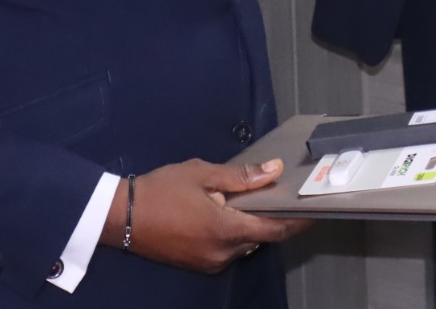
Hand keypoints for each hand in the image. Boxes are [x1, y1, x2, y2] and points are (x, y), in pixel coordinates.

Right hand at [101, 158, 310, 273]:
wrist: (122, 216)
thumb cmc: (162, 190)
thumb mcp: (201, 173)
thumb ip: (240, 176)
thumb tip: (273, 171)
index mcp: (225, 229)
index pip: (274, 230)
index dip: (296, 221)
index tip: (313, 210)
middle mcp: (222, 252)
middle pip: (261, 237)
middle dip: (272, 218)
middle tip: (280, 195)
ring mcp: (210, 262)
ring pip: (244, 244)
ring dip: (251, 225)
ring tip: (252, 200)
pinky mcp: (199, 264)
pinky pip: (228, 250)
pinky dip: (234, 233)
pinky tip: (228, 213)